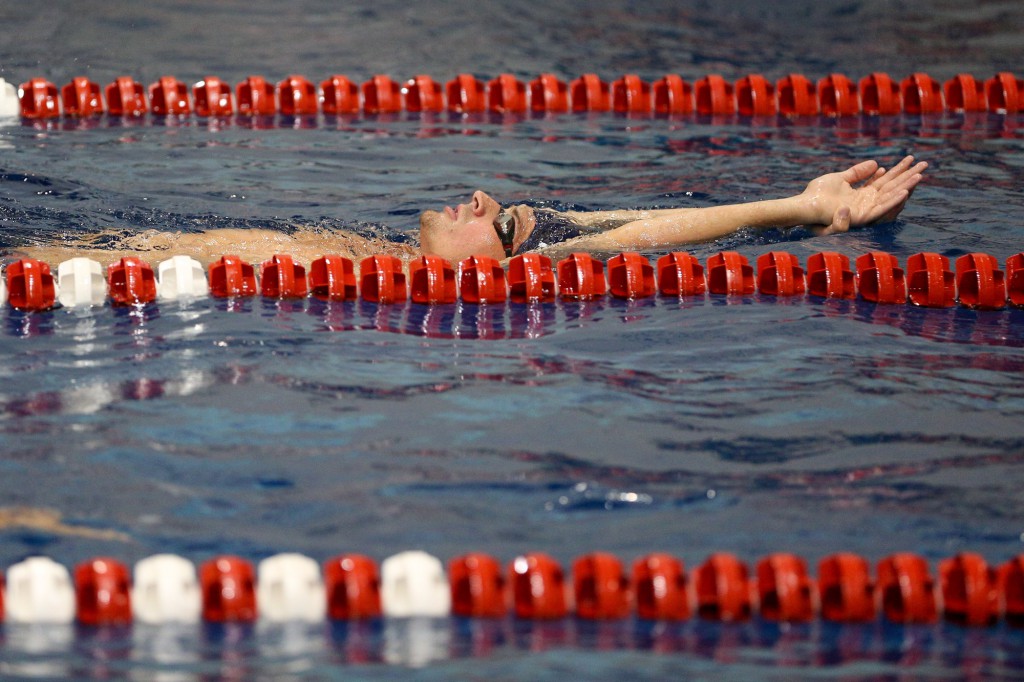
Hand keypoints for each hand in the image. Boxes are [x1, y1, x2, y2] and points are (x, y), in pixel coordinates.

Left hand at [800, 155, 927, 234]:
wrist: (805, 205)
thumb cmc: (818, 194)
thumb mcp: (840, 178)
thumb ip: (858, 173)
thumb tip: (877, 163)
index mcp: (862, 193)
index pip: (886, 180)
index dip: (899, 170)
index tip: (912, 159)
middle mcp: (866, 202)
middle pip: (892, 187)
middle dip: (908, 176)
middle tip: (925, 164)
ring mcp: (864, 210)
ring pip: (890, 197)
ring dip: (906, 187)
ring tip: (920, 176)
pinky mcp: (860, 217)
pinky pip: (880, 209)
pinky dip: (893, 201)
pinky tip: (905, 192)